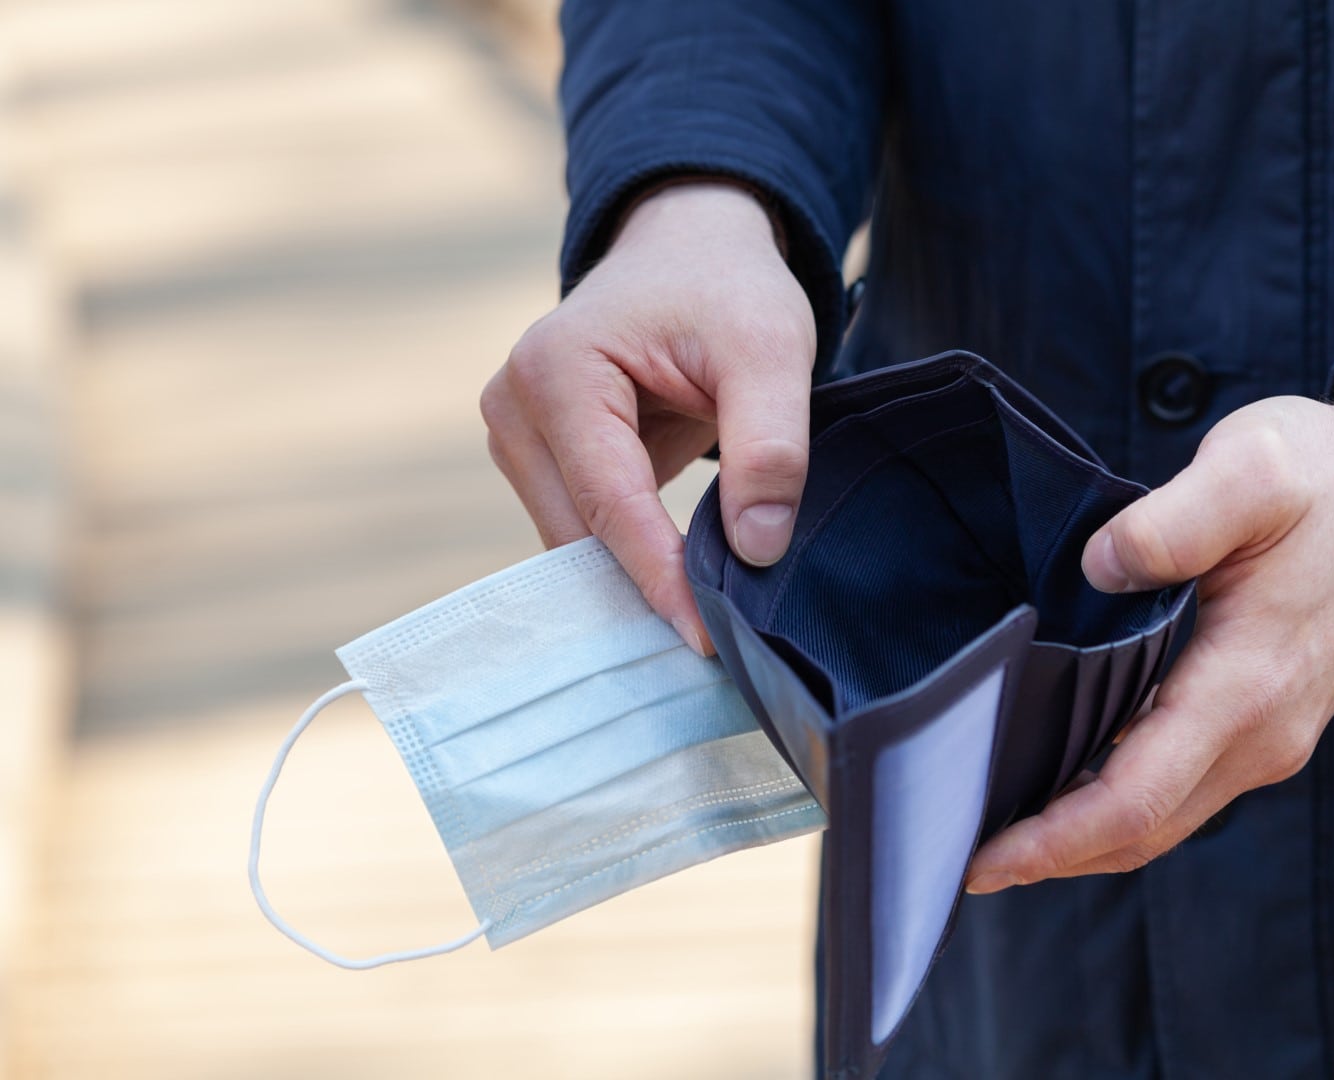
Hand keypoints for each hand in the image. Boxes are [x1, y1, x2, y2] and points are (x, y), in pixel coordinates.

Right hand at [481, 181, 815, 653]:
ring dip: (634, 578)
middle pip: (578, 532)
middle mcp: (513, 406)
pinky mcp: (537, 457)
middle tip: (722, 646)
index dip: (658, 576)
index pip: (607, 503)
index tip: (706, 639)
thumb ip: (770, 447)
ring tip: (708, 616)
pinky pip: (581, 528)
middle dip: (644, 588)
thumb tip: (755, 552)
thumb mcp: (773, 350)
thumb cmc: (728, 289)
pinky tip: (680, 586)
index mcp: (558, 371)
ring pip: (574, 541)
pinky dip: (629, 557)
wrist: (691, 250)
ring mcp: (515, 434)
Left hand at [966, 393, 1333, 890]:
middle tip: (959, 857)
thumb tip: (1101, 568)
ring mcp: (1266, 738)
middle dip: (1049, 857)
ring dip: (1077, 840)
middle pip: (1140, 830)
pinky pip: (1175, 791)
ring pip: (1157, 820)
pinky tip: (1058, 788)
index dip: (1053, 840)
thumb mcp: (1251, 470)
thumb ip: (1173, 522)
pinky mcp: (1260, 726)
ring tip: (994, 835)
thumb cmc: (1327, 480)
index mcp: (1249, 685)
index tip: (981, 861)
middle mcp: (1262, 734)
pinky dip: (1111, 806)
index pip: (1136, 797)